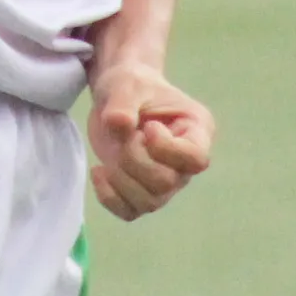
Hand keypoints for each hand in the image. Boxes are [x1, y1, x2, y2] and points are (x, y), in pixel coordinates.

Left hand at [86, 65, 213, 221]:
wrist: (117, 94)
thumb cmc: (131, 84)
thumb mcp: (126, 83)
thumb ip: (123, 102)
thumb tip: (119, 124)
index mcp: (197, 130)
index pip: (196, 159)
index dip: (167, 149)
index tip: (148, 127)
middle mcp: (185, 162)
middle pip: (167, 183)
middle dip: (135, 161)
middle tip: (123, 137)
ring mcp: (166, 180)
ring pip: (150, 202)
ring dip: (121, 180)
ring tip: (111, 152)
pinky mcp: (141, 190)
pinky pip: (130, 212)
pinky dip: (109, 198)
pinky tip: (98, 171)